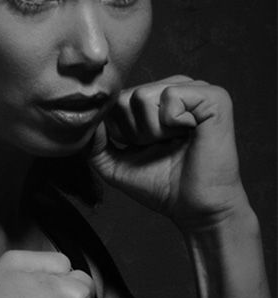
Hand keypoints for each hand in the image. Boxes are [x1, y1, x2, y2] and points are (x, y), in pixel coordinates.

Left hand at [89, 76, 248, 229]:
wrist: (195, 209)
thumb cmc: (162, 186)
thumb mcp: (115, 165)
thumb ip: (95, 144)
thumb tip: (84, 119)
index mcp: (155, 99)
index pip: (115, 100)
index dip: (119, 131)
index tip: (141, 149)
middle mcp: (174, 88)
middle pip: (125, 97)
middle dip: (134, 132)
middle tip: (160, 147)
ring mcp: (194, 90)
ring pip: (143, 95)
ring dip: (152, 131)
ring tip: (173, 142)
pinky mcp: (214, 97)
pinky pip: (172, 95)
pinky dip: (172, 123)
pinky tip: (189, 134)